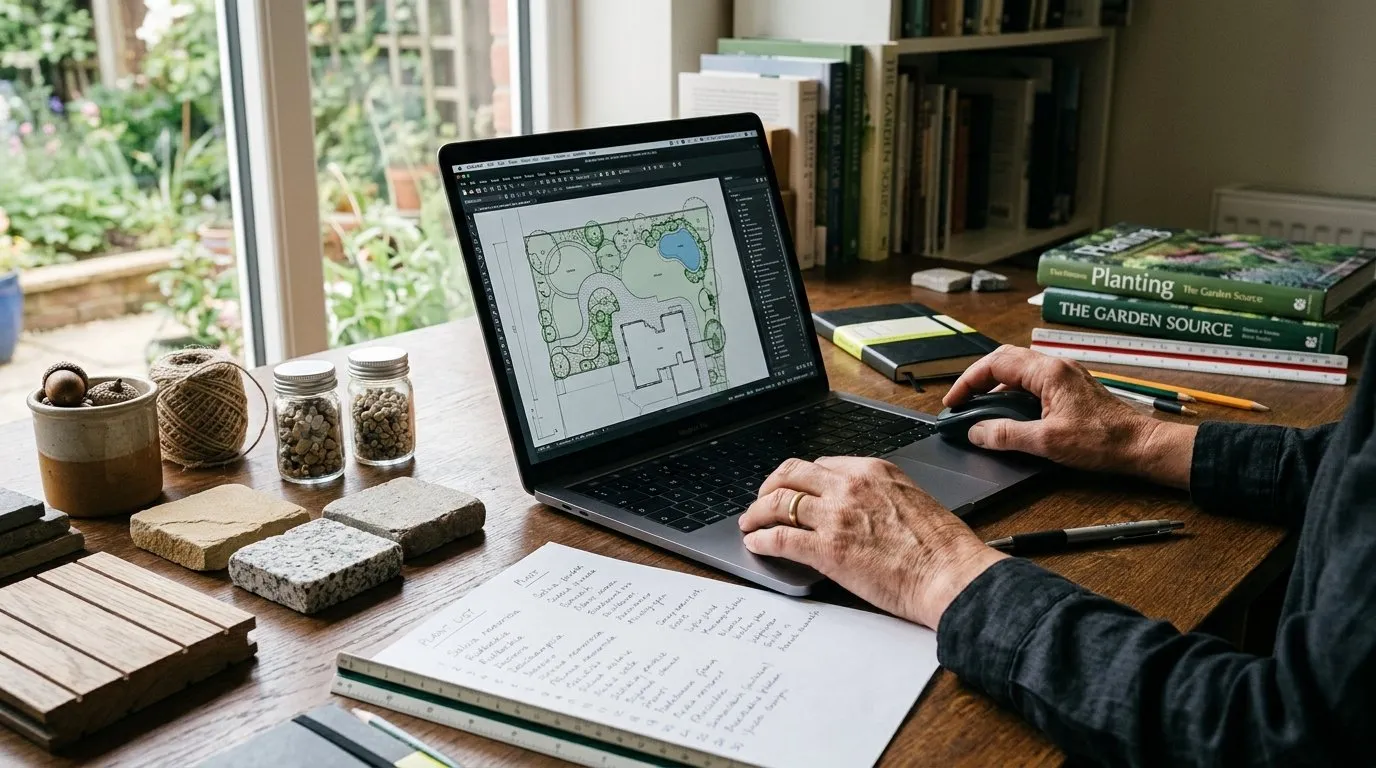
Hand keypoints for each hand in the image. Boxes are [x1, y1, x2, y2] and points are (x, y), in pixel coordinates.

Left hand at [739, 456, 1005, 628]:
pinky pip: (781, 537)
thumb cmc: (942, 546)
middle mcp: (849, 486)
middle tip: (762, 500)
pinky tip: (756, 544)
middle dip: (770, 486)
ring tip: (750, 523)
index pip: (821, 464)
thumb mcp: (912, 499)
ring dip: (757, 512)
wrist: (950, 573)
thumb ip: (880, 494)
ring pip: (778, 503)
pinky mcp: (826, 549)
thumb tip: (862, 505)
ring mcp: (835, 516)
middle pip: (791, 474)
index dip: (801, 478)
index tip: (793, 488)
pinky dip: (762, 540)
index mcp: (872, 470)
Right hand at [944, 346, 1195, 486]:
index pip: (995, 364)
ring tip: (980, 407)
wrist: (1141, 446)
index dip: (968, 381)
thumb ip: (1006, 435)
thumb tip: (976, 432)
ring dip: (995, 385)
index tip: (954, 402)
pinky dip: (1013, 392)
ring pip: (1019, 369)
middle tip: (962, 400)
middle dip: (978, 378)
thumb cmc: (1102, 442)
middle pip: (1005, 359)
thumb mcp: (1047, 442)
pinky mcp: (1071, 388)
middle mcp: (1056, 367)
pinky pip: (1033, 380)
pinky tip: (1009, 412)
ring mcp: (1065, 375)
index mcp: (1048, 372)